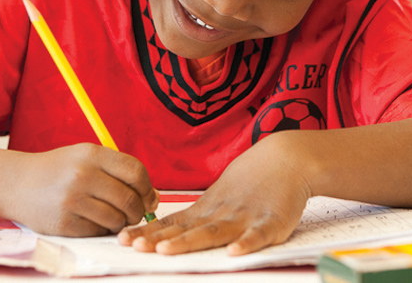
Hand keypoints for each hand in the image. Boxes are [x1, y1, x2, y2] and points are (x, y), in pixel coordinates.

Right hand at [0, 143, 158, 236]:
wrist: (16, 183)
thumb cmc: (58, 170)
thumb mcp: (85, 157)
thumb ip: (118, 171)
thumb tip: (153, 196)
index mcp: (92, 154)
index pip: (136, 171)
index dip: (147, 188)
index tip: (148, 197)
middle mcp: (83, 175)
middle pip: (129, 198)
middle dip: (138, 210)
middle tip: (134, 213)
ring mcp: (72, 200)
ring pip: (117, 219)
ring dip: (121, 222)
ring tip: (114, 217)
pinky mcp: (65, 222)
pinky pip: (98, 231)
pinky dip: (102, 229)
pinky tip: (94, 221)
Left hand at [117, 132, 311, 254]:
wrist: (286, 159)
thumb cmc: (251, 180)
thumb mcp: (217, 197)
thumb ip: (195, 217)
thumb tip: (162, 230)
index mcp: (207, 210)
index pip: (173, 223)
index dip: (149, 232)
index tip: (124, 239)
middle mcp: (221, 214)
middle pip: (187, 229)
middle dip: (160, 239)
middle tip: (136, 246)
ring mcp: (245, 218)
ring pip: (214, 233)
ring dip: (189, 241)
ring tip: (167, 250)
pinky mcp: (272, 223)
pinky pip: (258, 235)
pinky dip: (246, 243)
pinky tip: (234, 252)